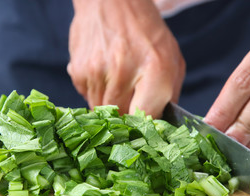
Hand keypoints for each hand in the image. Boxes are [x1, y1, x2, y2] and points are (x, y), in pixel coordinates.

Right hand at [68, 0, 184, 117]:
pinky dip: (96, 92)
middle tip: (131, 105)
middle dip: (127, 117)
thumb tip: (159, 126)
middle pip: (121, 119)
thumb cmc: (146, 32)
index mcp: (155, 69)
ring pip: (101, 111)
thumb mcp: (171, 59)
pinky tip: (104, 73)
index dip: (145, 128)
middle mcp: (123, 72)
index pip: (146, 118)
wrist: (112, 1)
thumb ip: (168, 95)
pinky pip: (87, 97)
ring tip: (118, 83)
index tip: (145, 128)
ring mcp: (97, 73)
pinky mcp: (78, 72)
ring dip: (110, 104)